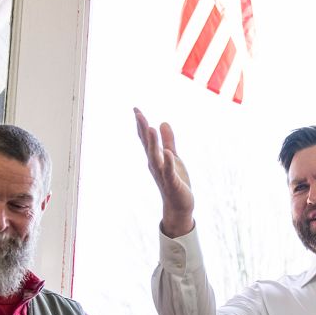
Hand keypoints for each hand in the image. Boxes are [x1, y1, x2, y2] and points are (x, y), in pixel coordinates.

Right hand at [134, 108, 194, 236]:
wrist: (180, 206)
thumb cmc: (176, 181)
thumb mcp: (174, 157)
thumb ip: (169, 141)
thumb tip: (163, 122)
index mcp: (155, 158)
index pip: (146, 139)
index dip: (141, 124)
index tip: (135, 109)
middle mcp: (155, 165)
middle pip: (147, 145)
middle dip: (143, 130)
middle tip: (138, 114)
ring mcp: (162, 174)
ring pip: (155, 157)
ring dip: (153, 143)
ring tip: (150, 128)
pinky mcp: (172, 183)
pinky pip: (169, 172)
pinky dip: (167, 163)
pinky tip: (167, 153)